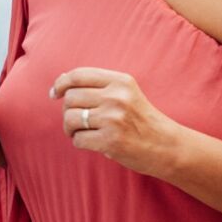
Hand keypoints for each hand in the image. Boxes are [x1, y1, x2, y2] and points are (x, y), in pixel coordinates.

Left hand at [51, 67, 178, 178]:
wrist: (167, 146)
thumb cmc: (142, 121)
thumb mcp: (127, 94)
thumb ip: (99, 87)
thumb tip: (61, 84)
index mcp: (120, 81)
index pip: (78, 75)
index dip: (61, 83)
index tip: (54, 93)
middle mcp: (116, 97)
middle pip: (71, 98)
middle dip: (68, 111)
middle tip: (77, 121)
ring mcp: (113, 119)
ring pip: (71, 119)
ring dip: (70, 128)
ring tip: (81, 132)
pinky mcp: (110, 140)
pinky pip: (78, 139)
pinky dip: (80, 142)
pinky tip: (92, 143)